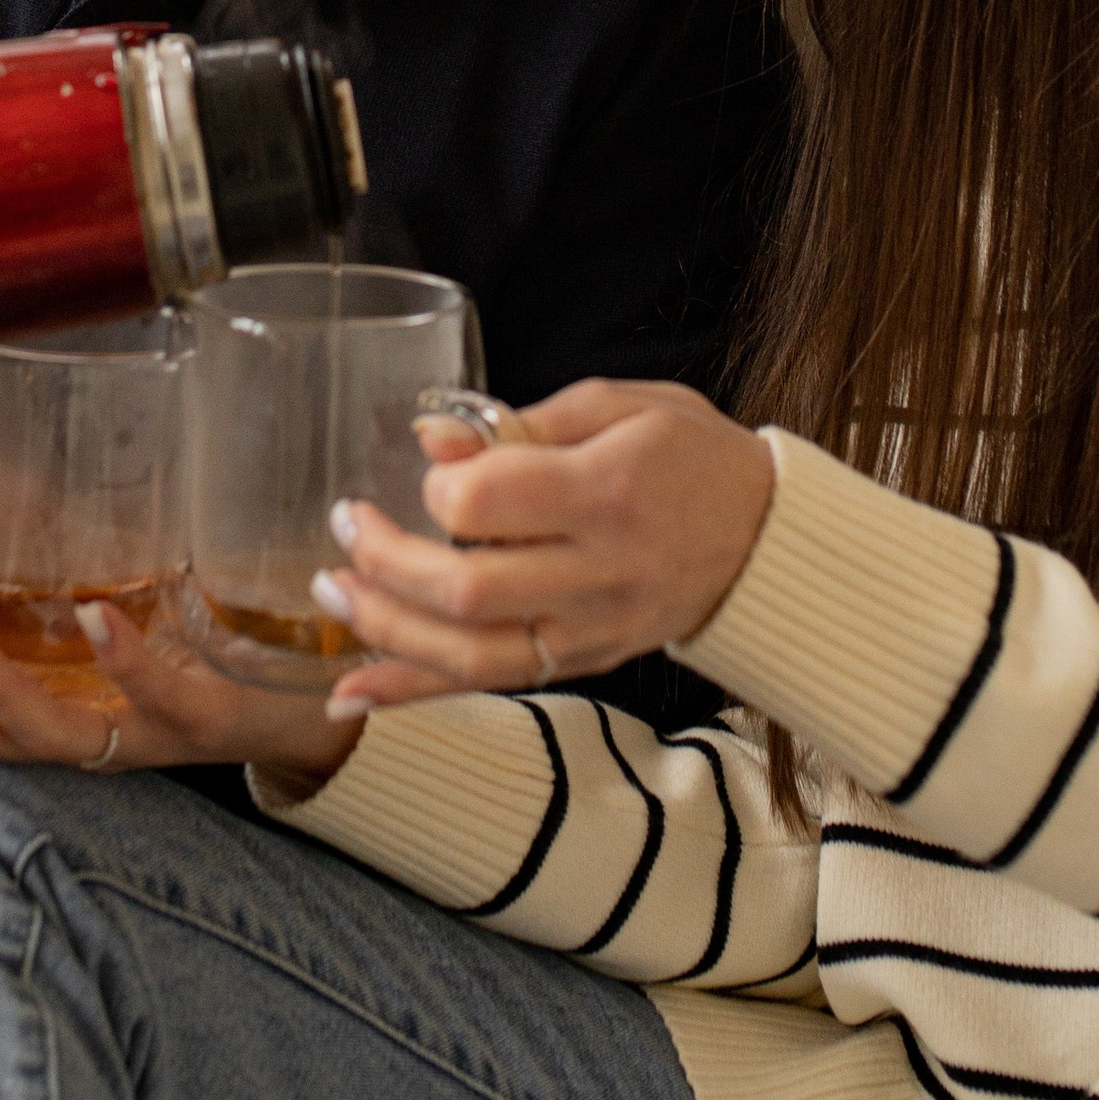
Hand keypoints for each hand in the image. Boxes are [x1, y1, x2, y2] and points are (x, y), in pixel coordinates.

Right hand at [0, 565, 381, 781]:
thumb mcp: (114, 609)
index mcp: (56, 712)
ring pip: (49, 733)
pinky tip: (89, 618)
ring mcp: (145, 733)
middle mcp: (89, 735)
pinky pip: (156, 697)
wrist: (312, 694)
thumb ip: (48, 578)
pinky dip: (120, 660)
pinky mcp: (208, 717)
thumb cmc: (199, 644)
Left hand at [316, 379, 774, 704]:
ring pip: (469, 652)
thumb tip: (429, 438)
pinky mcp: (582, 662)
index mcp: (607, 491)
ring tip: (331, 595)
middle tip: (346, 526)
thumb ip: (521, 424)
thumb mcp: (619, 407)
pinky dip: (412, 692)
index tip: (433, 467)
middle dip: (386, 562)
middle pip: (467, 588)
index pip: (488, 503)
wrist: (766, 540)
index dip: (440, 485)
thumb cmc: (688, 456)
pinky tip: (350, 692)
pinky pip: (487, 685)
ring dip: (384, 629)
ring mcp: (590, 629)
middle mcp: (599, 571)